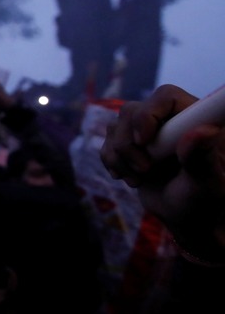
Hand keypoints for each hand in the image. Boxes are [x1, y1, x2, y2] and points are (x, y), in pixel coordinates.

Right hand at [100, 84, 224, 257]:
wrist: (187, 216)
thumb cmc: (204, 200)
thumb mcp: (207, 184)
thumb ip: (202, 158)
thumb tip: (204, 131)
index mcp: (194, 120)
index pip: (165, 97)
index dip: (148, 114)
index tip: (144, 142)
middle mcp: (169, 119)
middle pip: (132, 111)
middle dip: (128, 144)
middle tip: (144, 170)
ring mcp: (147, 131)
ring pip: (115, 127)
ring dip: (120, 158)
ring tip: (138, 179)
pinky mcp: (130, 144)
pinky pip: (106, 144)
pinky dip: (112, 164)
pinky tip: (130, 179)